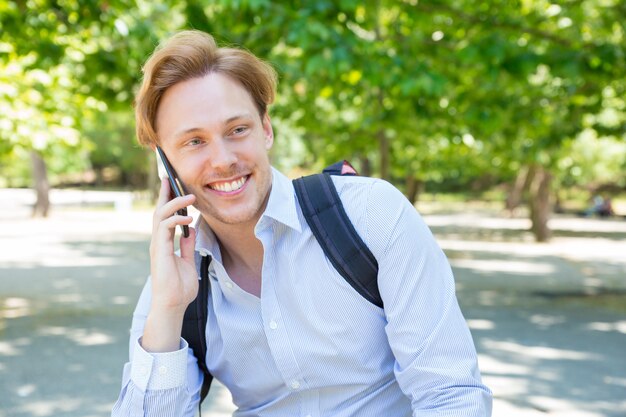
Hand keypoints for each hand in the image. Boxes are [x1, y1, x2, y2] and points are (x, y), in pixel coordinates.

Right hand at [143, 178, 196, 351]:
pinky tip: (188, 217)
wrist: (173, 305)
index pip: (164, 216)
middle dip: (164, 193)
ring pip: (160, 216)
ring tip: (189, 196)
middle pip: (159, 211)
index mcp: (164, 243)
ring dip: (174, 203)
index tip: (171, 185)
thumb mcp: (188, 261)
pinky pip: (165, 229)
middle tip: (169, 177)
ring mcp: (157, 245)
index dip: (167, 200)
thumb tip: (190, 230)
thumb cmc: (179, 287)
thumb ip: (187, 245)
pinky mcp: (160, 251)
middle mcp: (158, 241)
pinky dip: (175, 219)